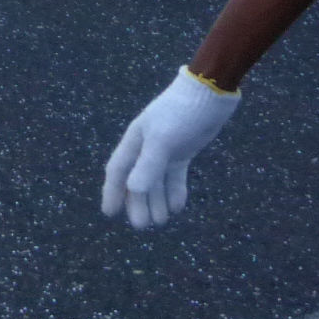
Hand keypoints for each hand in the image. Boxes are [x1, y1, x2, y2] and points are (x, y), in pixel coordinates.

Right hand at [101, 68, 240, 228]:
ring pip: (156, 180)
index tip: (109, 213)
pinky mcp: (183, 149)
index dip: (112, 192)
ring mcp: (166, 148)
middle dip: (137, 203)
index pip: (118, 171)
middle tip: (141, 226)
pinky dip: (174, 190)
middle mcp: (147, 146)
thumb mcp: (163, 140)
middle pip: (137, 179)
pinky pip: (174, 175)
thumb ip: (148, 165)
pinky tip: (177, 207)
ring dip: (156, 200)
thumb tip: (132, 189)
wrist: (209, 92)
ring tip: (160, 222)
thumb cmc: (181, 113)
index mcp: (135, 141)